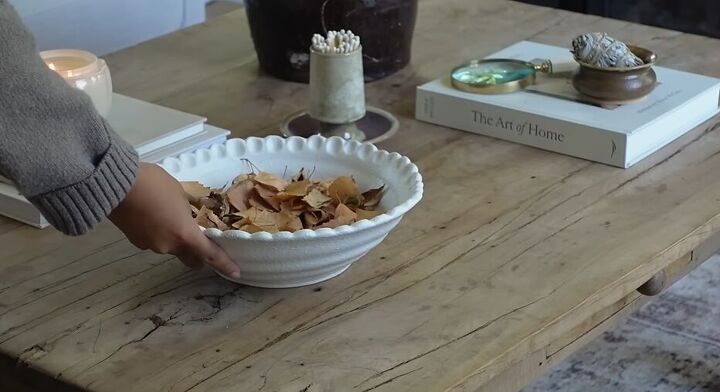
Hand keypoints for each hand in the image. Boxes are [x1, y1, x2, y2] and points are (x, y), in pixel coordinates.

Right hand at [109, 163, 240, 278]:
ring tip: (169, 216)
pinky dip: (158, 233)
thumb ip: (187, 211)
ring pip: (170, 248)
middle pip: (189, 258)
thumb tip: (185, 217)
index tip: (236, 272)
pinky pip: (154, 241)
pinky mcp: (135, 241)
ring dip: (174, 239)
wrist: (115, 184)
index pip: (209, 254)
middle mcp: (168, 246)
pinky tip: (152, 216)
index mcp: (184, 234)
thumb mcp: (179, 193)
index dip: (224, 264)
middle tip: (200, 242)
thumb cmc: (153, 184)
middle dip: (197, 255)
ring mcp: (150, 246)